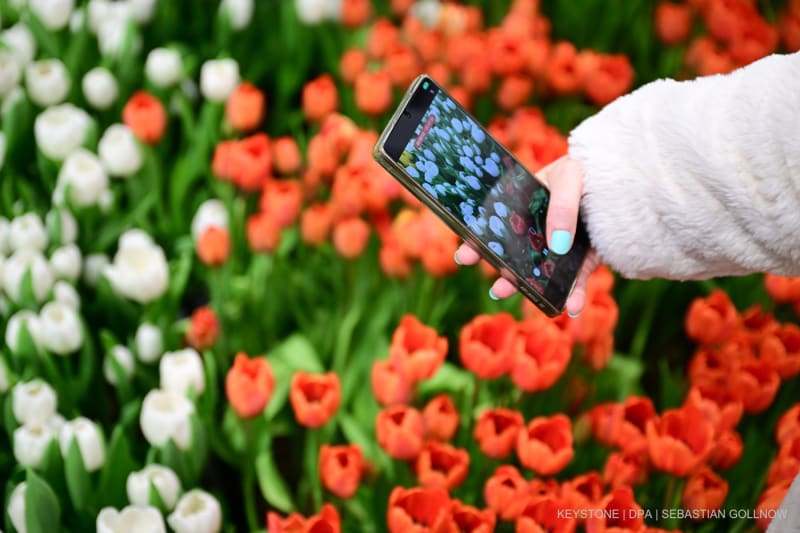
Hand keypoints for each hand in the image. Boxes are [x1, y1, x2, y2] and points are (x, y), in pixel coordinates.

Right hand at [454, 155, 599, 316]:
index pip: (496, 225)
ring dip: (537, 292)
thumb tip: (556, 246)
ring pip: (545, 273)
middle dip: (506, 276)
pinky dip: (575, 294)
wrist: (628, 173)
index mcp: (525, 204)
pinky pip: (578, 279)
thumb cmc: (590, 167)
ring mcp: (563, 246)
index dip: (479, 242)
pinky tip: (572, 306)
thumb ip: (562, 206)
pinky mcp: (586, 258)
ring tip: (534, 305)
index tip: (464, 256)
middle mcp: (541, 229)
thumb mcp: (571, 175)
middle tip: (496, 290)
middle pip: (518, 257)